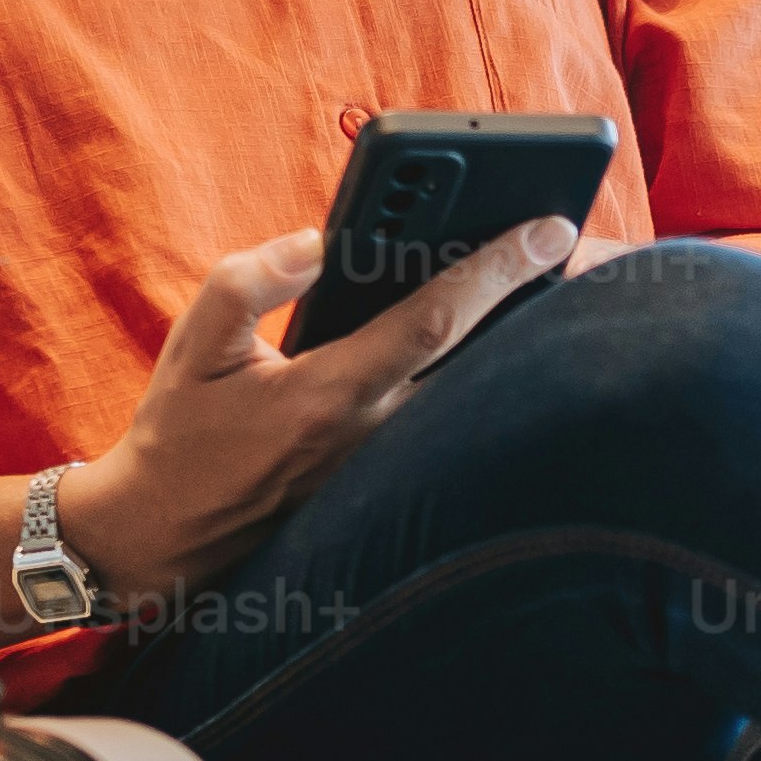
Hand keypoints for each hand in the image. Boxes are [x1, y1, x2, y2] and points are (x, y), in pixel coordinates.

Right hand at [0, 219, 573, 658]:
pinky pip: (453, 420)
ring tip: (572, 277)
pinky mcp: (386, 481)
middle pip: (485, 360)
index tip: (551, 225)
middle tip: (596, 248)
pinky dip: (488, 375)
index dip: (498, 269)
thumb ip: (252, 279)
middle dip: (544, 303)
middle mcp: (374, 433)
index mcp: (330, 392)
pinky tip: (517, 334)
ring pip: (475, 394)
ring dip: (523, 338)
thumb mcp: (194, 339)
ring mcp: (387, 464)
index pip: (434, 320)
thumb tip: (320, 243)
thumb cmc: (180, 432)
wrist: (164, 535)